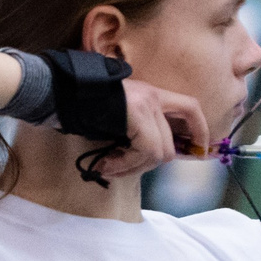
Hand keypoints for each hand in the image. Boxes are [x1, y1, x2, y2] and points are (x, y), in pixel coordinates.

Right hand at [83, 76, 211, 180]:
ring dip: (132, 168)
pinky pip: (145, 151)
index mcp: (151, 95)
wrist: (61, 90)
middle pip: (169, 145)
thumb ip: (133, 131)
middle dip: (145, 166)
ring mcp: (147, 104)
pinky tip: (105, 164)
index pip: (190, 108)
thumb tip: (142, 158)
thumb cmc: (81, 105)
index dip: (199, 131)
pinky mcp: (138, 113)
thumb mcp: (116, 117)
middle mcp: (154, 97)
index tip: (198, 152)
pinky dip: (126, 164)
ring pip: (158, 153)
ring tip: (109, 168)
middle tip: (119, 170)